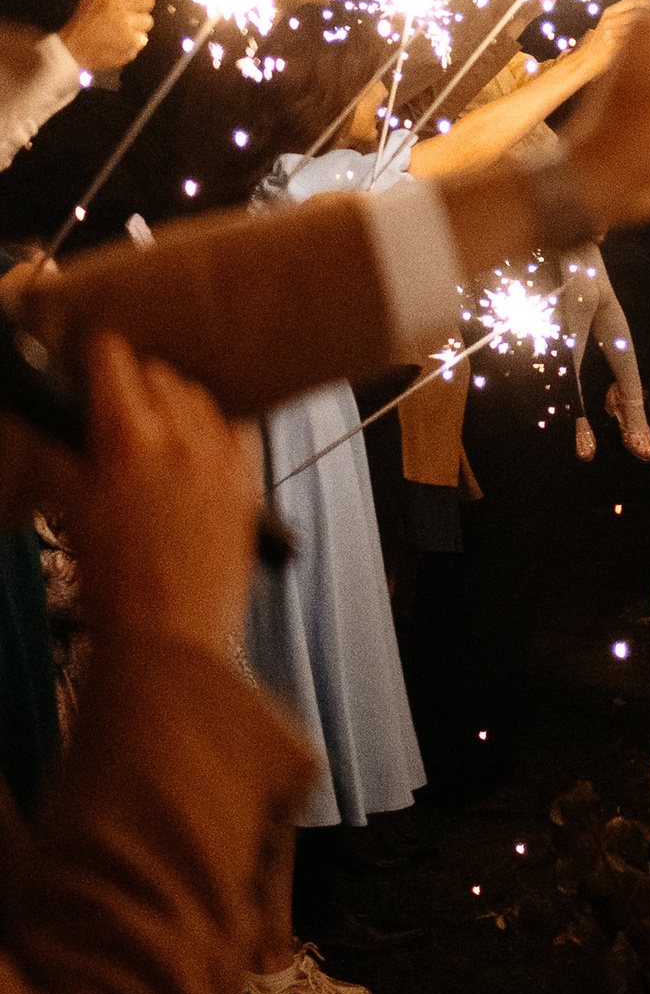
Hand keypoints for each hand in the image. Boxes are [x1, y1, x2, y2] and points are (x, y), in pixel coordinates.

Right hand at [31, 333, 260, 655]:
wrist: (166, 635)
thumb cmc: (111, 580)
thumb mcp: (70, 506)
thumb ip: (67, 450)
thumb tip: (57, 416)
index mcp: (127, 438)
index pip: (113, 358)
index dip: (96, 358)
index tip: (90, 365)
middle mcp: (181, 437)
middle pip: (158, 373)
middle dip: (135, 386)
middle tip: (117, 415)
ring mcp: (222, 457)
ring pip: (199, 397)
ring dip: (175, 406)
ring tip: (155, 438)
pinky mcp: (249, 480)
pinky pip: (235, 429)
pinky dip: (214, 433)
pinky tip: (195, 456)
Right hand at [59, 0, 158, 76]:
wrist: (71, 49)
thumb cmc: (84, 22)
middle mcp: (117, 2)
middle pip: (149, 0)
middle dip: (140, 8)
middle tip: (124, 16)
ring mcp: (125, 22)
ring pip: (148, 21)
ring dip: (137, 27)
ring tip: (119, 31)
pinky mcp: (131, 40)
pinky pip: (144, 38)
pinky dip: (134, 42)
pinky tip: (118, 42)